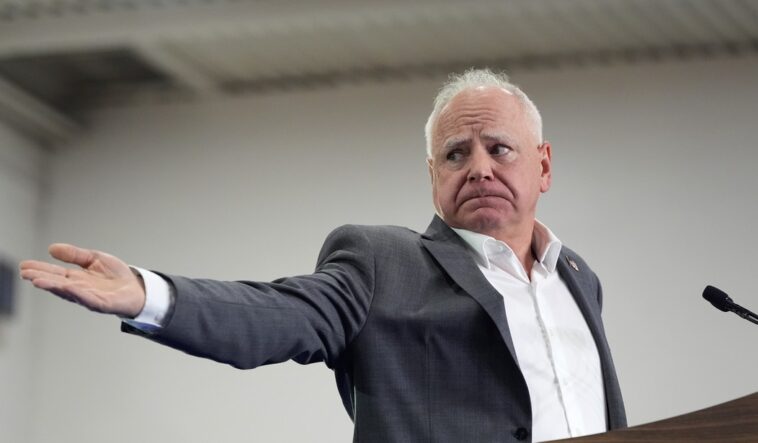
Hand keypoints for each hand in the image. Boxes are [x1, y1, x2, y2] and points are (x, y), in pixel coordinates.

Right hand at [19, 244, 145, 316]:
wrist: (137, 289)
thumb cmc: (115, 276)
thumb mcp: (94, 259)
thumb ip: (75, 255)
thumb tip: (52, 248)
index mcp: (77, 279)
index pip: (55, 273)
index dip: (40, 270)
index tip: (25, 266)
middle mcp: (80, 289)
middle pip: (58, 283)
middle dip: (42, 279)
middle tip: (26, 274)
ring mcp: (90, 298)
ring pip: (69, 293)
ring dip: (54, 287)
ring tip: (39, 281)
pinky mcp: (103, 304)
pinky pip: (89, 299)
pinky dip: (78, 294)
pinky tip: (68, 288)